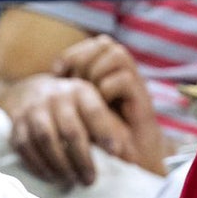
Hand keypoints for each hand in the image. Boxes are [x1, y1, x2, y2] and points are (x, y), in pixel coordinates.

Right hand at [4, 73, 137, 186]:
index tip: (116, 155)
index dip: (106, 134)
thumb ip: (113, 131)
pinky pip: (25, 147)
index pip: (95, 112)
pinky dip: (38, 165)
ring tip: (70, 181)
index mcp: (80, 91)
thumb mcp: (94, 108)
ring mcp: (33, 109)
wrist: (31, 93)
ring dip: (59, 165)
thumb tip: (132, 159)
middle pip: (70, 130)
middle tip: (90, 181)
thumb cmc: (72, 109)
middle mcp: (55, 96)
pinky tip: (51, 177)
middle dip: (82, 159)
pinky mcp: (16, 124)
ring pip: (46, 139)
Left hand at [54, 35, 167, 175]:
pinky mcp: (143, 97)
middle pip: (103, 42)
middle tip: (73, 83)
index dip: (72, 54)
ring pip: (116, 54)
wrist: (129, 155)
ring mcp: (134, 82)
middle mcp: (122, 71)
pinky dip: (107, 90)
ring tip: (88, 93)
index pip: (92, 43)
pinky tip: (101, 105)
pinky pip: (123, 78)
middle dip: (82, 61)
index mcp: (107, 69)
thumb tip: (53, 75)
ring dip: (96, 73)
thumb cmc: (99, 132)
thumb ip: (71, 88)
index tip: (57, 74)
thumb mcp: (79, 106)